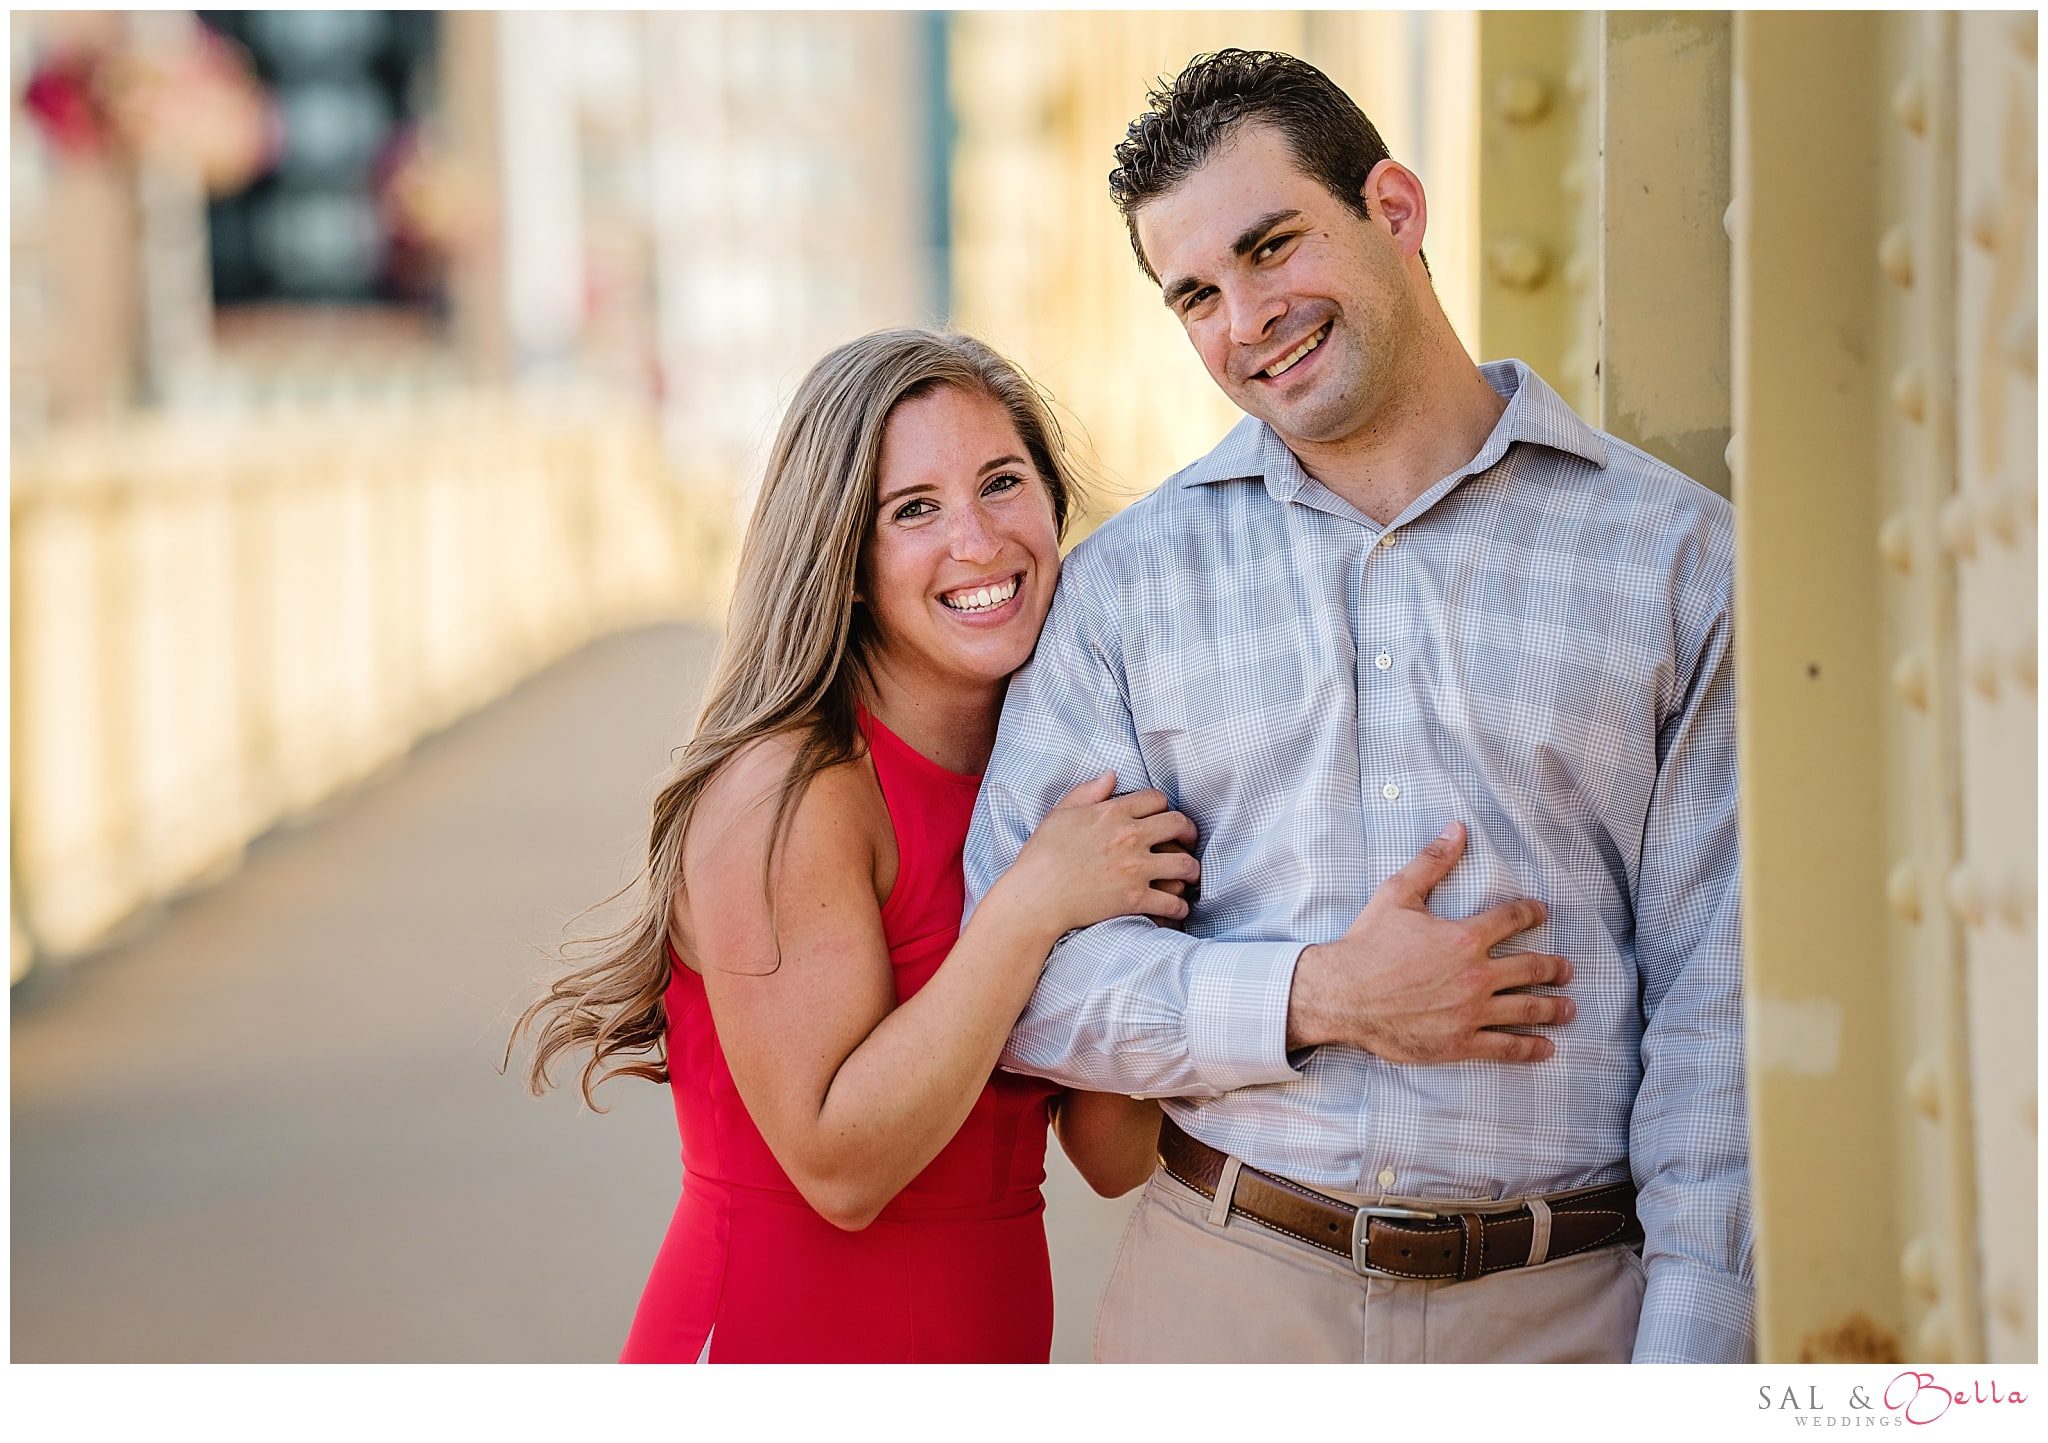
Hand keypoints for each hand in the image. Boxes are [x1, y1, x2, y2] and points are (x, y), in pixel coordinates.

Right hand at [1002, 773, 1199, 939]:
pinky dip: (1179, 907)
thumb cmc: (1042, 855)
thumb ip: (1088, 792)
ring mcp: (1135, 869)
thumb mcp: (1061, 814)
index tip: (1164, 817)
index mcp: (1113, 812)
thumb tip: (1112, 775)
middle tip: (1188, 841)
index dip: (1164, 806)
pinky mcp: (1135, 899)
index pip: (1157, 799)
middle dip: (1189, 832)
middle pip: (1179, 825)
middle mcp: (1130, 836)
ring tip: (1189, 875)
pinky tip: (1178, 908)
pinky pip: (1172, 902)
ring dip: (1191, 870)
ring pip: (1184, 864)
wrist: (1035, 896)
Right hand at [1286, 821, 1574, 1061]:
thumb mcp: (1397, 894)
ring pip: (1526, 1009)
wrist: (1342, 994)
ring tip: (1569, 1008)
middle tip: (1567, 970)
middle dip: (1554, 968)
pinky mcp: (1460, 1042)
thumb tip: (1457, 830)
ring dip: (1553, 1008)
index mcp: (1465, 937)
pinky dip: (1530, 1048)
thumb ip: (1432, 862)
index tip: (1542, 913)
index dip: (1531, 913)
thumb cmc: (1367, 944)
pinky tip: (1546, 1048)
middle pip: (1531, 968)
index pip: (1512, 919)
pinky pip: (1505, 1047)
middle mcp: (1476, 974)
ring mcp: (1471, 1011)